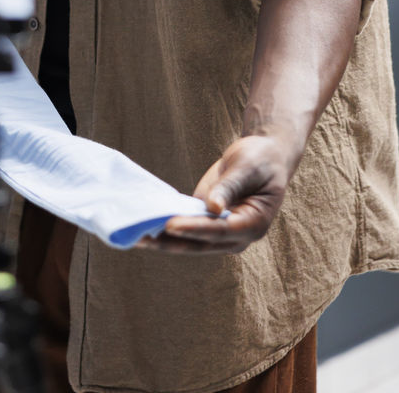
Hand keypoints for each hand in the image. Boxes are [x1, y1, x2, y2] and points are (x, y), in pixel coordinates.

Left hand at [139, 134, 290, 254]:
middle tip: (141, 237)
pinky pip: (186, 227)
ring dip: (163, 240)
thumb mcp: (247, 167)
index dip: (193, 228)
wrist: (264, 155)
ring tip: (134, 236)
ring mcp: (219, 231)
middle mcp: (235, 235)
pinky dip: (166, 228)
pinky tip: (144, 225)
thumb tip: (213, 208)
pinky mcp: (206, 220)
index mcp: (253, 224)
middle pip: (200, 243)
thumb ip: (229, 187)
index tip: (169, 226)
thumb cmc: (261, 159)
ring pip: (190, 241)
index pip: (218, 230)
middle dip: (171, 241)